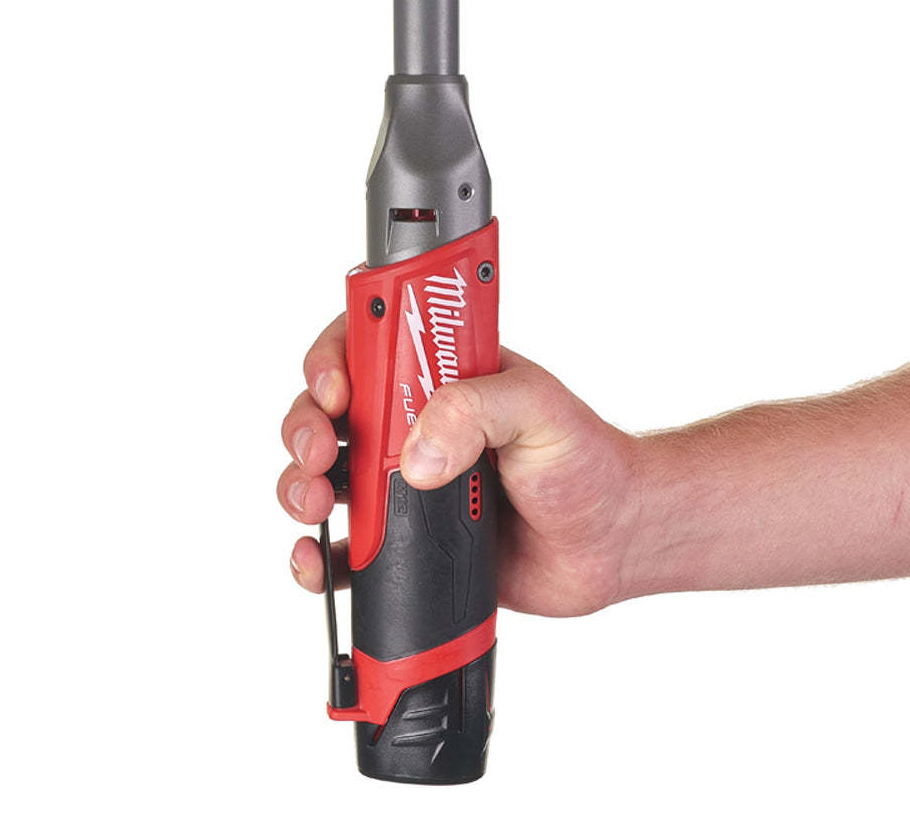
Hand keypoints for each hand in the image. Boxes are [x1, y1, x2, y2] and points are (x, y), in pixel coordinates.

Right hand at [277, 314, 642, 616]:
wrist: (611, 542)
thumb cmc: (585, 461)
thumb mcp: (539, 410)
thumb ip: (478, 410)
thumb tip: (416, 455)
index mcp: (438, 378)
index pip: (365, 346)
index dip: (333, 360)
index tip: (336, 392)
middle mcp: (410, 426)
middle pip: (326, 413)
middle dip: (305, 429)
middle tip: (321, 455)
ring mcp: (403, 486)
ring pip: (322, 478)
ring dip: (298, 488)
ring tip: (315, 506)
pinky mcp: (404, 543)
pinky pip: (342, 550)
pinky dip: (315, 557)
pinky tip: (316, 562)